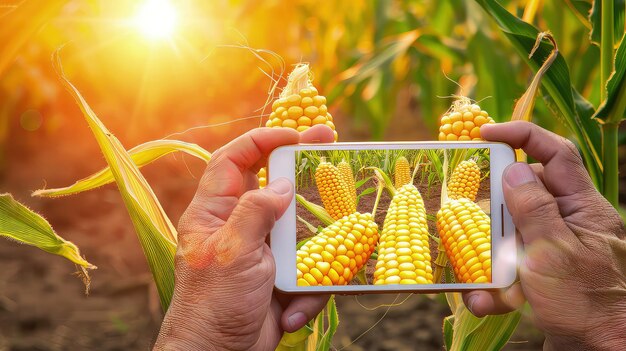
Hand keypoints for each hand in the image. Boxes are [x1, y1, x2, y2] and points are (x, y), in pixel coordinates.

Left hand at [154, 125, 333, 350]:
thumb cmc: (214, 303)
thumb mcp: (231, 252)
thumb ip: (255, 212)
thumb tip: (279, 184)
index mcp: (214, 213)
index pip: (233, 161)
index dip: (261, 140)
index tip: (294, 133)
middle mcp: (239, 226)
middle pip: (273, 187)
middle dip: (301, 176)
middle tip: (330, 145)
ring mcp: (262, 251)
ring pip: (299, 232)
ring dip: (310, 256)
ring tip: (313, 272)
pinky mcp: (280, 276)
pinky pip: (307, 271)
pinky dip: (305, 293)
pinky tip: (291, 312)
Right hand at [463, 121, 625, 349]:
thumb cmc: (585, 302)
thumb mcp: (555, 250)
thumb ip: (533, 206)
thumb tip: (513, 169)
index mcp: (582, 206)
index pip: (555, 153)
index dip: (521, 134)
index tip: (484, 134)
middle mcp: (570, 222)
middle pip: (524, 194)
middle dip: (495, 210)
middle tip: (472, 219)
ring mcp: (555, 248)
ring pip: (511, 233)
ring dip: (490, 255)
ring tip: (479, 278)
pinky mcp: (543, 274)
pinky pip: (511, 266)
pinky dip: (494, 283)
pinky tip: (485, 301)